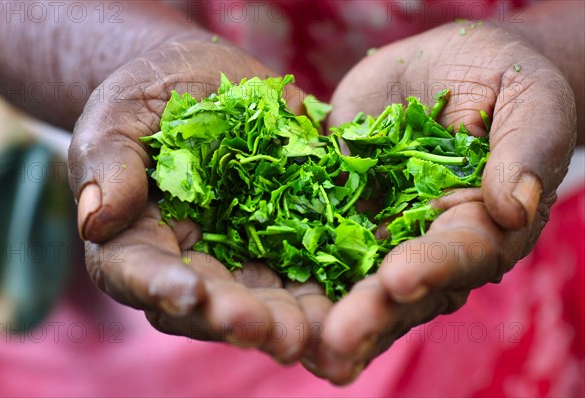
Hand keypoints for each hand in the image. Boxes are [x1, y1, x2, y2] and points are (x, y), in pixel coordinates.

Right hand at [68, 39, 331, 362]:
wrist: (204, 81)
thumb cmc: (149, 97)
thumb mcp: (120, 116)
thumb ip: (109, 162)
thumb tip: (96, 218)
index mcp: (137, 238)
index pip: (139, 271)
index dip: (161, 287)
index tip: (190, 294)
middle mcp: (191, 260)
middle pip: (210, 302)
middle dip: (242, 319)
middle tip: (275, 334)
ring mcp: (241, 254)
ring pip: (263, 299)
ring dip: (292, 321)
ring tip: (321, 334)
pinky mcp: (288, 238)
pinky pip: (309, 269)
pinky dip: (332, 291)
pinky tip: (357, 304)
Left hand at [306, 22, 575, 382]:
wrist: (447, 64)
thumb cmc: (502, 79)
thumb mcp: (528, 102)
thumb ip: (525, 151)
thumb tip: (516, 207)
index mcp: (483, 224)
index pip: (461, 254)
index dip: (432, 268)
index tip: (399, 278)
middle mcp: (428, 240)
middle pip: (402, 286)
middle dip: (370, 312)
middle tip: (337, 339)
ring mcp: (380, 227)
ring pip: (355, 278)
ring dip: (329, 312)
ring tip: (301, 345)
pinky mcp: (340, 205)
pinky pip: (315, 237)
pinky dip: (294, 267)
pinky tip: (269, 302)